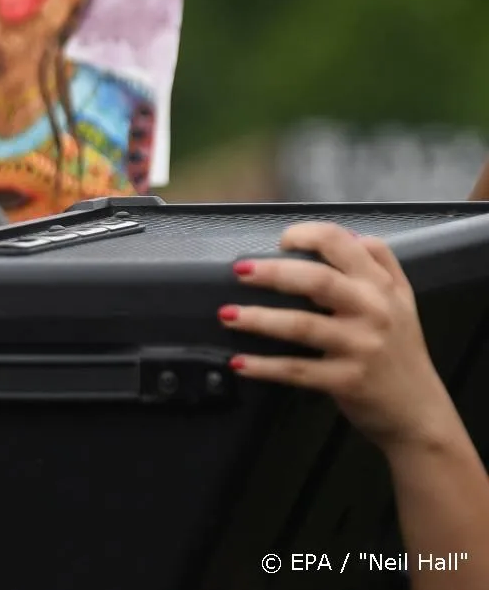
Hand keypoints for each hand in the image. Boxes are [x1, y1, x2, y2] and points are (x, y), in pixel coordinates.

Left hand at [224, 221, 456, 451]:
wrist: (419, 412)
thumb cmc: (400, 349)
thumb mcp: (402, 299)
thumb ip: (380, 262)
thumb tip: (348, 233)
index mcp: (380, 285)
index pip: (342, 243)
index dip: (306, 235)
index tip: (280, 241)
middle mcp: (373, 311)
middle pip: (317, 280)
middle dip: (273, 272)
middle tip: (240, 271)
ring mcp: (360, 347)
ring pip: (302, 325)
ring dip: (259, 319)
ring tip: (226, 315)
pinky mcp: (346, 381)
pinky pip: (297, 370)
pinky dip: (264, 366)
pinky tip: (239, 362)